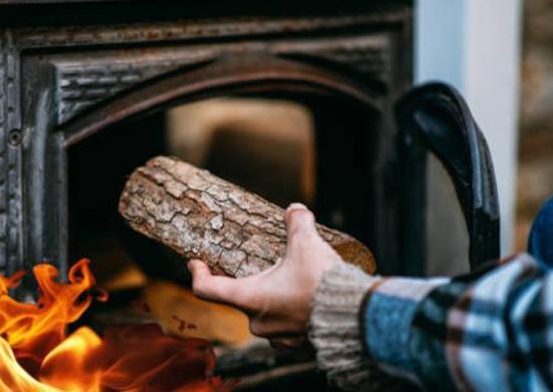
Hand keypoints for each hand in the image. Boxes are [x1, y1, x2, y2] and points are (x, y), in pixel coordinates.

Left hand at [188, 203, 340, 349]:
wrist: (357, 316)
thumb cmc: (324, 281)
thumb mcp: (307, 243)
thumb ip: (297, 222)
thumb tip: (295, 209)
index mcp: (250, 297)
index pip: (207, 289)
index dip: (198, 273)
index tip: (196, 262)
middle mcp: (258, 322)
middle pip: (241, 298)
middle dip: (251, 280)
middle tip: (267, 265)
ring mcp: (278, 338)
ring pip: (265, 314)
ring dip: (273, 299)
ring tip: (292, 283)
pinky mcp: (298, 346)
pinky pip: (285, 328)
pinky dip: (290, 314)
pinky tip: (305, 302)